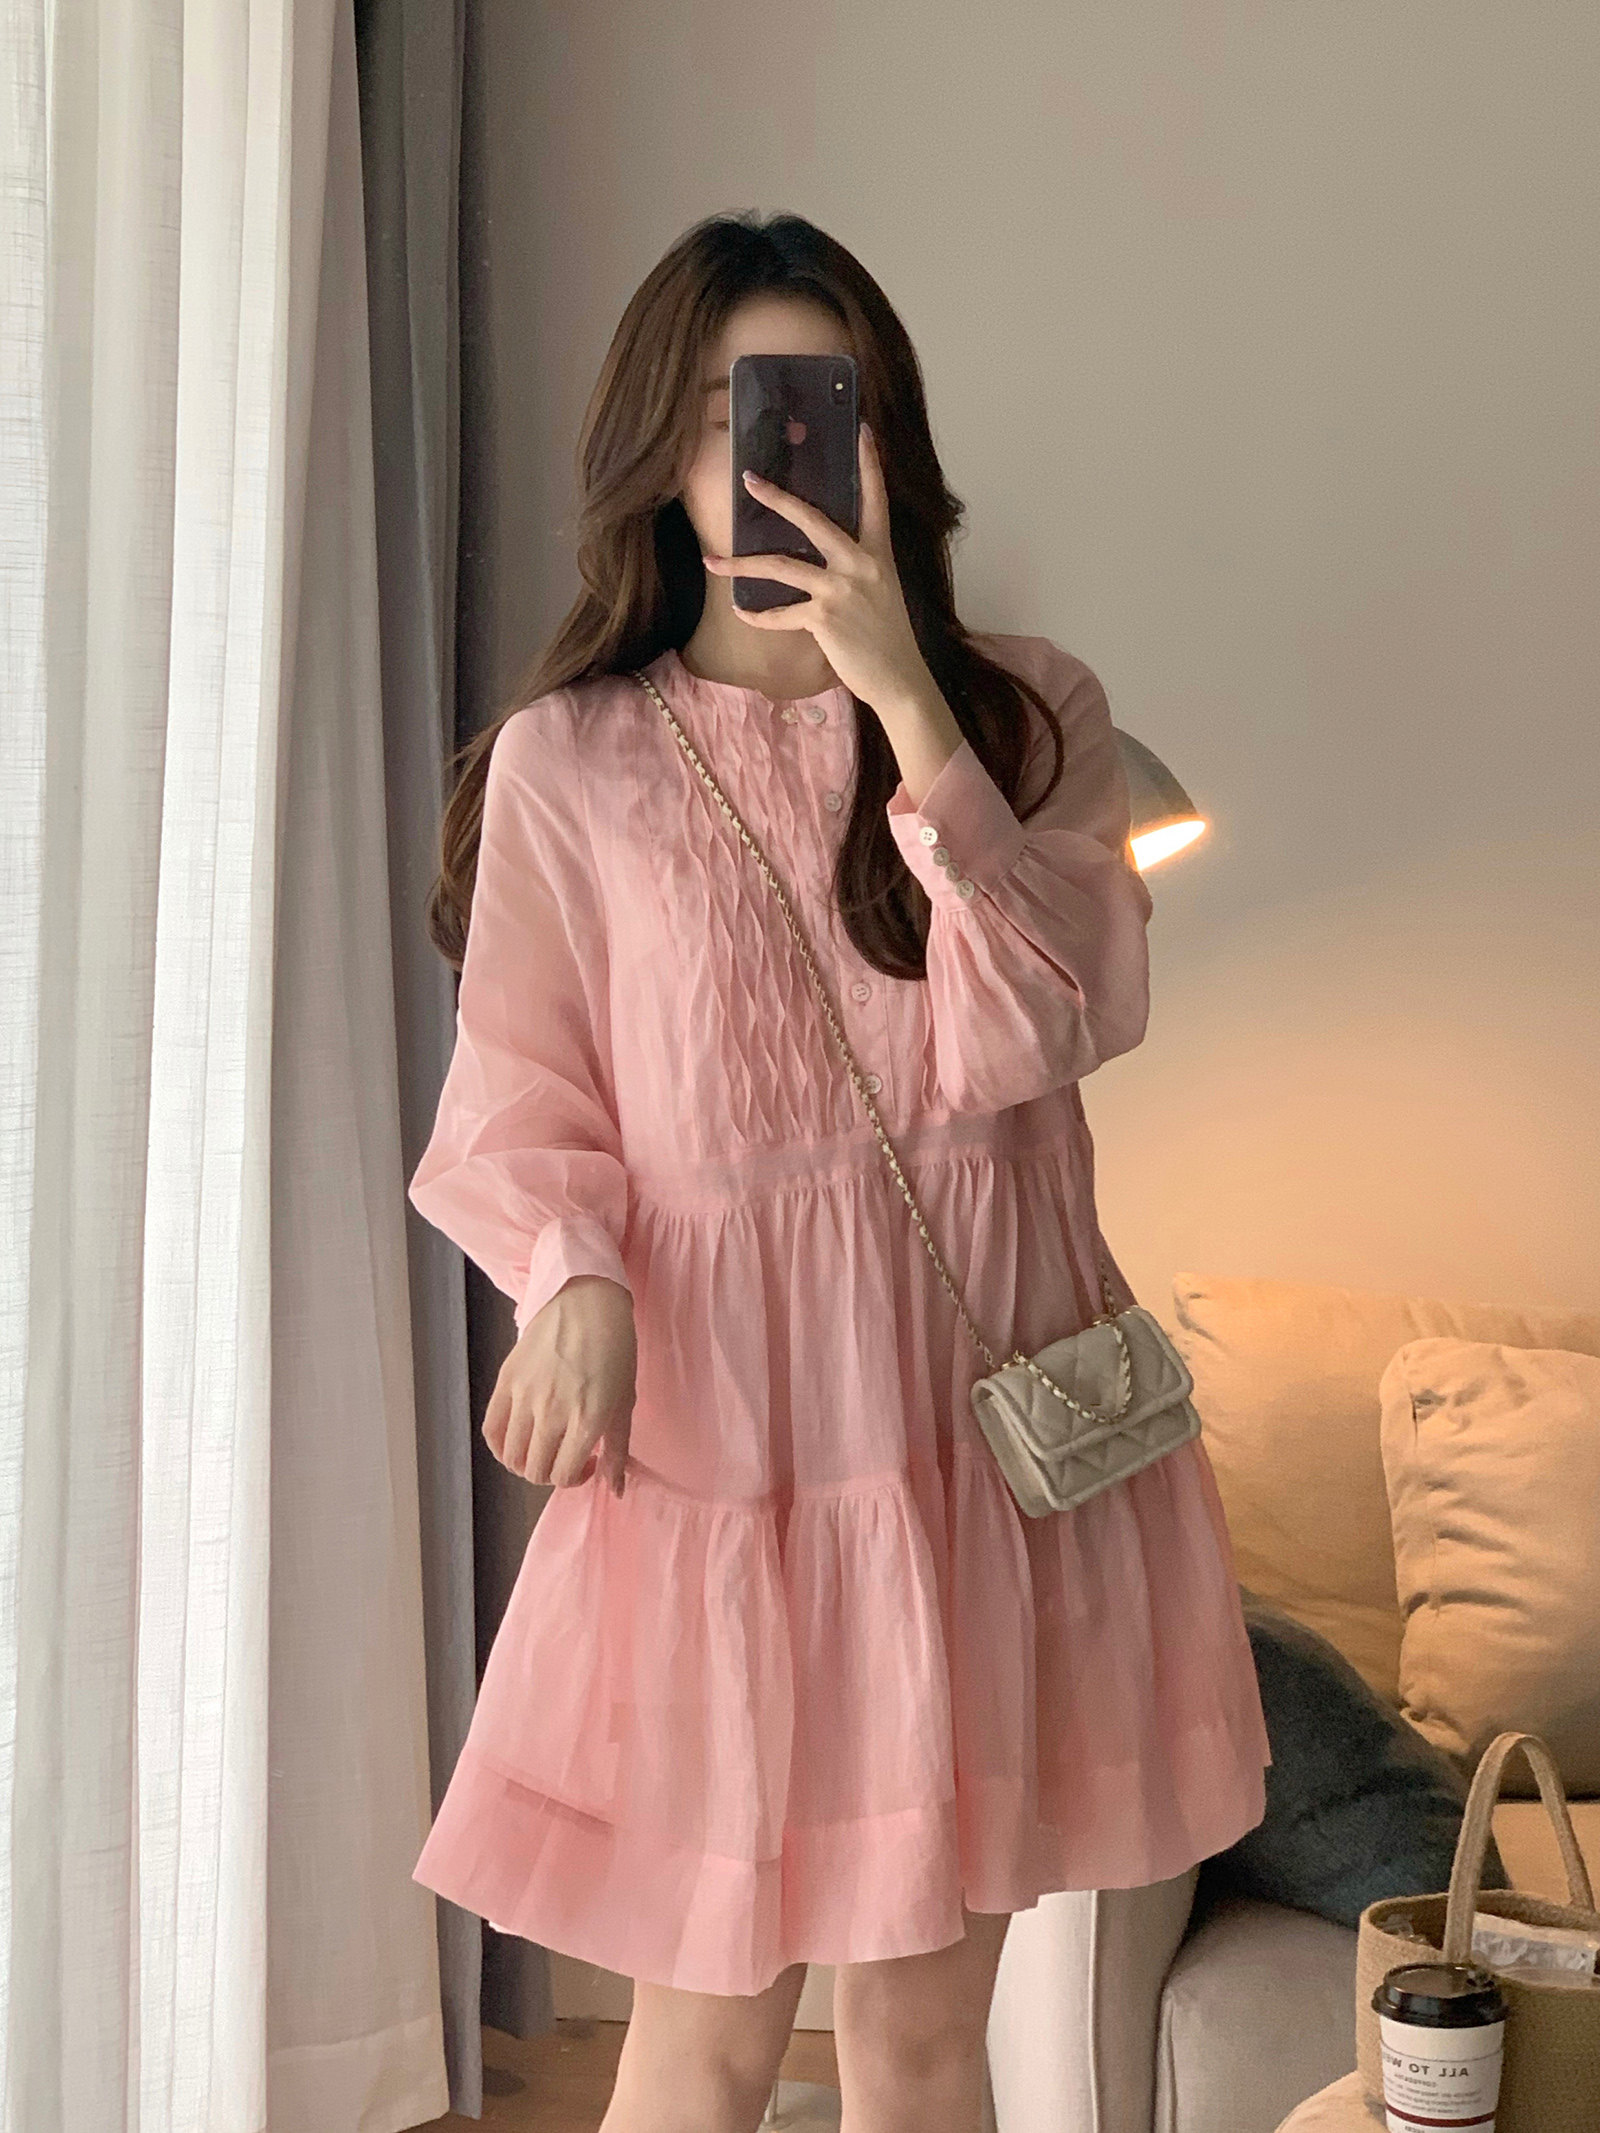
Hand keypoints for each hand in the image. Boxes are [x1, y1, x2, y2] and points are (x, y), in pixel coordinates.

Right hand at [484, 1274, 635, 1495]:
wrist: (587, 1301)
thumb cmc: (615, 1350)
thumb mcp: (626, 1401)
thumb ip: (619, 1450)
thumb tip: (616, 1491)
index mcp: (587, 1418)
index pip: (562, 1476)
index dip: (574, 1479)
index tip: (585, 1463)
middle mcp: (552, 1411)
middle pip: (535, 1471)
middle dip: (552, 1473)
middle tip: (565, 1455)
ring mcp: (524, 1396)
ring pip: (511, 1456)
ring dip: (527, 1463)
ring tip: (543, 1447)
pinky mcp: (505, 1381)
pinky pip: (491, 1430)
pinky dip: (501, 1447)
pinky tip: (519, 1440)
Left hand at [701, 424, 935, 715]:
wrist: (899, 678)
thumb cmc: (888, 637)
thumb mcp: (881, 591)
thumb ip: (858, 568)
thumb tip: (826, 557)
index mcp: (878, 552)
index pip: (875, 499)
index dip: (869, 463)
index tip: (862, 430)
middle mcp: (860, 563)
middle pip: (812, 520)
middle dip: (777, 498)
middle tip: (749, 480)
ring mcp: (840, 589)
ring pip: (781, 566)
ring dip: (741, 565)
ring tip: (713, 561)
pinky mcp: (823, 618)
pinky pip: (780, 613)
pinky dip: (758, 615)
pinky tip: (742, 611)